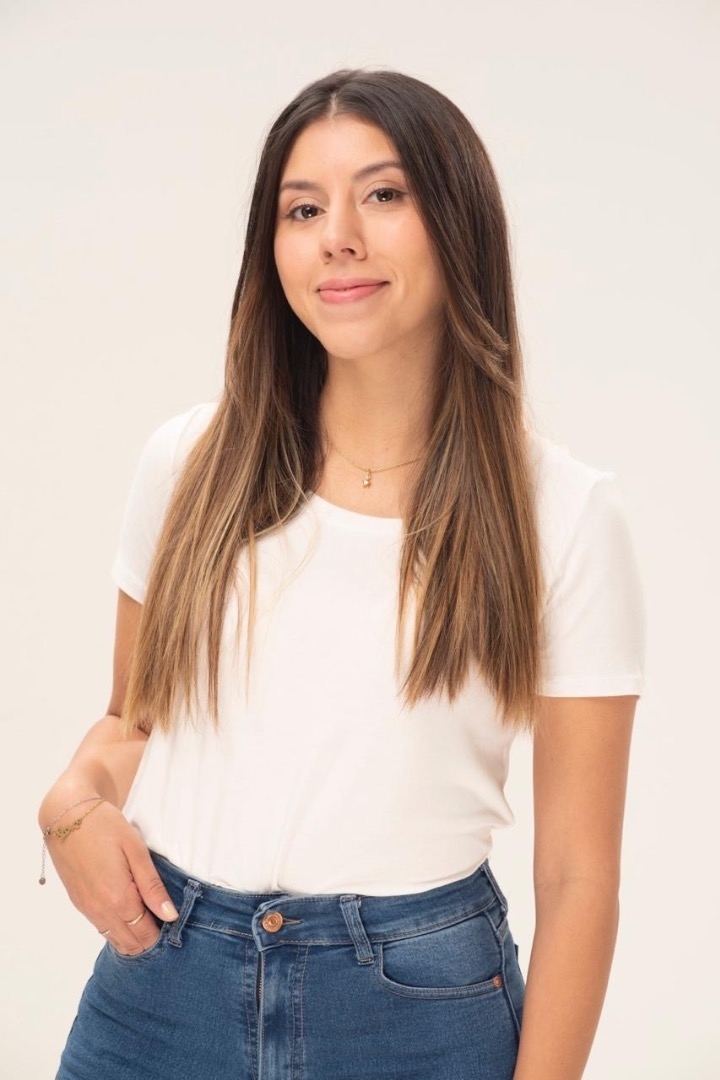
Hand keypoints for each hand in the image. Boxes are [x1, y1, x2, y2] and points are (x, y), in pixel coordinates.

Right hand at [41, 795, 178, 954]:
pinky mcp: (78, 902)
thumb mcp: (136, 851)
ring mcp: (87, 908)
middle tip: (164, 920)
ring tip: (149, 917)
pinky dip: (116, 929)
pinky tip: (128, 914)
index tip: (173, 922)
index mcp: (118, 899)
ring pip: (114, 939)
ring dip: (132, 937)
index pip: (145, 935)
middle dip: (148, 939)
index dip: (161, 934)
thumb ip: (152, 887)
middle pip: (130, 943)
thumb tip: (170, 916)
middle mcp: (100, 911)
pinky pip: (101, 927)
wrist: (67, 816)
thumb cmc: (105, 827)